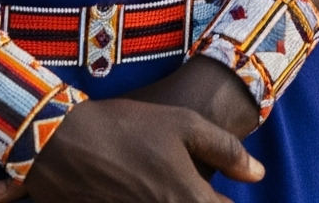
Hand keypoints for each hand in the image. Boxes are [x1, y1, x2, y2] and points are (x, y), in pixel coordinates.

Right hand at [0, 60, 262, 202]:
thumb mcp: (183, 124)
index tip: (222, 194)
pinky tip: (140, 190)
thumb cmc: (126, 126)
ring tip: (166, 186)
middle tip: (195, 188)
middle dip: (202, 202)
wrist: (60, 142)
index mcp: (186, 199)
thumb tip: (258, 175)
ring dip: (172, 202)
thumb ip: (226, 150)